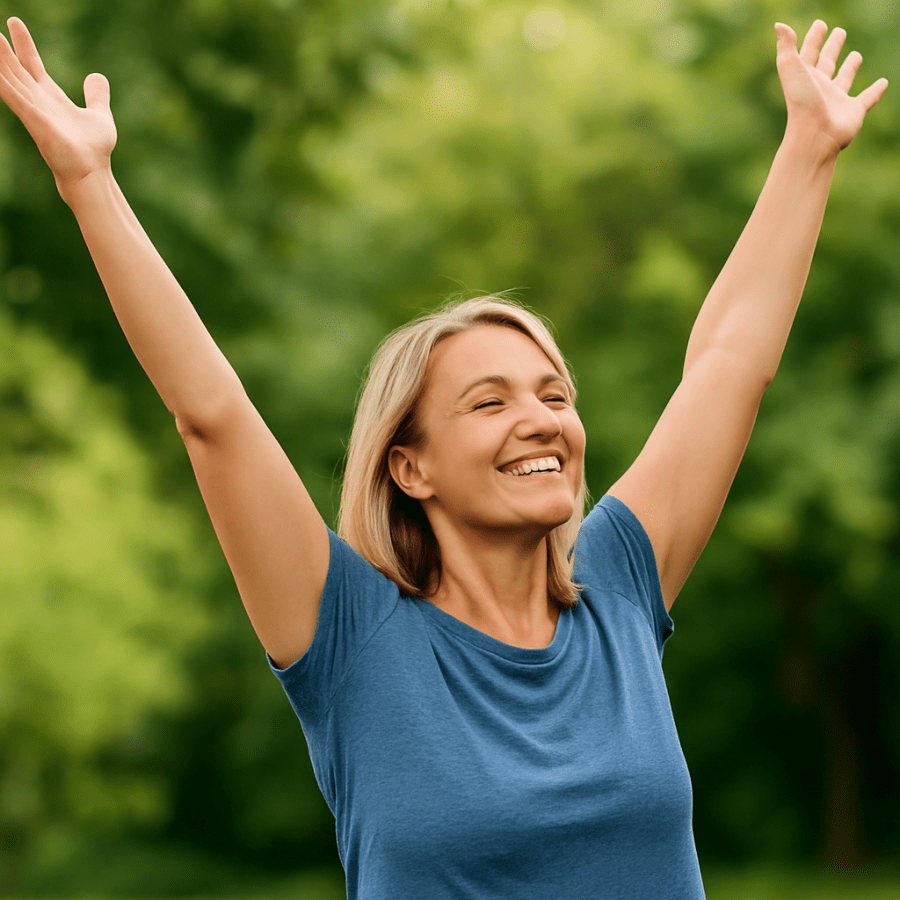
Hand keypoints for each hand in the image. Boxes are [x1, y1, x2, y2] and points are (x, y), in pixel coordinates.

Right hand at [0, 17, 115, 193]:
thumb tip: (97, 76)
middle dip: (2, 49)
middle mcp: (38, 101)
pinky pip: (15, 99)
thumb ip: (96, 95)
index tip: (13, 22)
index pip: (32, 64)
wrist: (93, 172)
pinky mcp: (35, 122)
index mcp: (51, 96)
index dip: (23, 44)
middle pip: (15, 68)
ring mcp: (34, 111)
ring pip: (10, 80)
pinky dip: (3, 85)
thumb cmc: (95, 149)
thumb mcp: (99, 114)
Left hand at [775, 20, 886, 152]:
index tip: (820, 24)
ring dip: (850, 67)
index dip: (813, 38)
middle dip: (832, 47)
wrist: (815, 136)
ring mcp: (837, 100)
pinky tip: (883, 83)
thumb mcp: (791, 70)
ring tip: (856, 55)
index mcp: (805, 78)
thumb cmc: (802, 103)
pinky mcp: (854, 111)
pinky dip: (876, 91)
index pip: (809, 53)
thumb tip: (779, 24)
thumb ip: (786, 47)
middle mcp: (820, 88)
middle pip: (827, 63)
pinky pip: (867, 99)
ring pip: (844, 79)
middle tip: (839, 32)